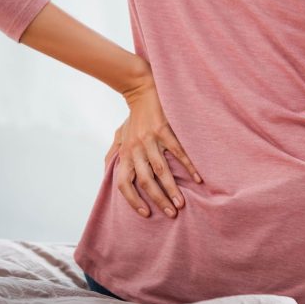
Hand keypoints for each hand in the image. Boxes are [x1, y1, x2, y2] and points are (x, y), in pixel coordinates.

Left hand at [104, 65, 202, 218]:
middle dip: (159, 199)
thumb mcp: (120, 134)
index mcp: (125, 153)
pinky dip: (188, 166)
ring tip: (182, 202)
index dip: (132, 200)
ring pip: (161, 170)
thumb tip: (107, 167)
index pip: (124, 183)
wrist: (142, 89)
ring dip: (172, 188)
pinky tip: (197, 178)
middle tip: (172, 213)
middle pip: (146, 181)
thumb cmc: (134, 116)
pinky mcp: (164, 130)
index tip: (146, 213)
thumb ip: (114, 152)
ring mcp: (150, 140)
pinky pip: (177, 152)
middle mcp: (136, 149)